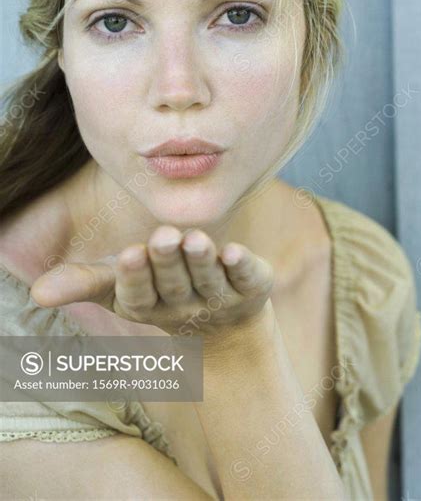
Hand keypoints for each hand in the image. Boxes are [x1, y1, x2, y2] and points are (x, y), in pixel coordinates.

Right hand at [30, 226, 274, 337]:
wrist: (220, 319)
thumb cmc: (157, 288)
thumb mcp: (117, 284)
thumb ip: (82, 282)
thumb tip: (35, 292)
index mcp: (149, 306)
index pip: (137, 296)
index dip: (134, 277)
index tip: (129, 254)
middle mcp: (184, 306)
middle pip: (174, 284)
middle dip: (167, 261)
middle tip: (163, 236)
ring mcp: (220, 300)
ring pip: (209, 280)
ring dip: (202, 260)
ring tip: (194, 237)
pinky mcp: (251, 288)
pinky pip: (247, 278)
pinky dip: (242, 266)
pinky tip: (235, 252)